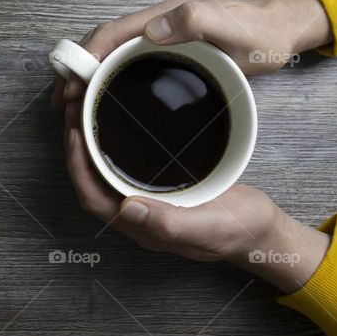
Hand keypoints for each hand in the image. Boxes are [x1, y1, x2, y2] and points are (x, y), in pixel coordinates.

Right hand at [52, 0, 331, 108]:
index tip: (70, 82)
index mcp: (161, 18)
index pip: (111, 33)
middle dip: (76, 70)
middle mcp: (154, 28)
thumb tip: (149, 30)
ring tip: (72, 107)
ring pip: (110, 57)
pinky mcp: (166, 56)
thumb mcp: (228, 25)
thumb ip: (193, 20)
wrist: (277, 32)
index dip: (85, 56)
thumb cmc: (256, 31)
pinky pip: (127, 67)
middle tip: (61, 103)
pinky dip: (107, 83)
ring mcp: (159, 42)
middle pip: (101, 46)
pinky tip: (103, 103)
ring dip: (87, 79)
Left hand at [63, 91, 329, 293]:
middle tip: (75, 105)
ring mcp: (148, 199)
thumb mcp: (208, 227)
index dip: (77, 166)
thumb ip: (168, 224)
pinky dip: (113, 139)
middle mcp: (138, 213)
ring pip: (106, 169)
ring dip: (92, 139)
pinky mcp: (161, 185)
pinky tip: (117, 118)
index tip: (73, 131)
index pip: (93, 197)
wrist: (263, 229)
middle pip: (93, 179)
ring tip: (88, 104)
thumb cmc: (237, 230)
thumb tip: (126, 209)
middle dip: (77, 145)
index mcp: (141, 226)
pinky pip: (126, 162)